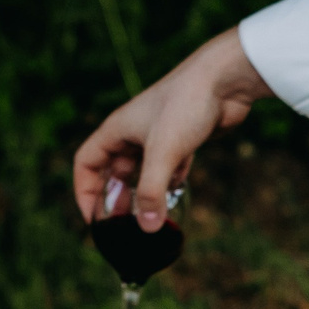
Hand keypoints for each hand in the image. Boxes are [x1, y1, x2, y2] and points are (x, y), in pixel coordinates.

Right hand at [71, 27, 270, 229]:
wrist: (224, 79)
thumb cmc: (185, 105)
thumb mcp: (163, 153)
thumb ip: (151, 192)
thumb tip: (147, 229)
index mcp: (116, 130)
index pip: (86, 163)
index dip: (85, 191)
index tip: (92, 218)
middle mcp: (133, 133)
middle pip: (113, 171)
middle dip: (115, 199)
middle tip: (121, 227)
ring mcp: (158, 136)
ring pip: (142, 171)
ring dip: (142, 194)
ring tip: (147, 220)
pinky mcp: (182, 139)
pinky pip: (167, 168)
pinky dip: (167, 185)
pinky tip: (174, 200)